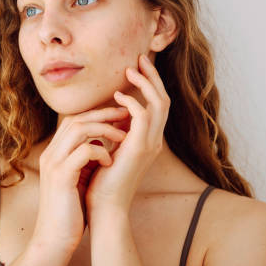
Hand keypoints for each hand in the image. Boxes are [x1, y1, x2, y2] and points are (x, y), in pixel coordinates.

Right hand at [30, 107, 128, 253]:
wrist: (54, 239)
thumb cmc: (70, 211)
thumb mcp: (79, 178)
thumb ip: (86, 160)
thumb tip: (102, 144)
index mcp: (55, 153)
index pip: (74, 120)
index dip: (97, 114)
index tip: (119, 115)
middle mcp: (51, 154)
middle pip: (76, 119)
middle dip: (103, 114)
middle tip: (125, 114)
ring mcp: (54, 163)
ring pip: (79, 129)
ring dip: (105, 129)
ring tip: (123, 136)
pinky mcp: (61, 176)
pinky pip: (83, 151)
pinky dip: (100, 151)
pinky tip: (110, 162)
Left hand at [85, 53, 170, 213]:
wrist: (104, 206)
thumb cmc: (102, 179)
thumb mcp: (111, 147)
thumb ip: (115, 130)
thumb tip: (109, 111)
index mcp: (148, 139)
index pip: (156, 104)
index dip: (149, 83)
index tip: (135, 67)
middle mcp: (154, 140)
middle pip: (163, 99)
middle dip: (152, 77)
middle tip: (138, 58)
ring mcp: (150, 144)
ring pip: (158, 104)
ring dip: (145, 83)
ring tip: (130, 70)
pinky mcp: (139, 148)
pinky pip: (143, 116)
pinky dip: (133, 102)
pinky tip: (119, 97)